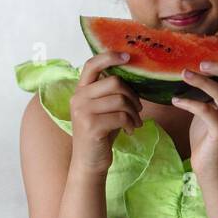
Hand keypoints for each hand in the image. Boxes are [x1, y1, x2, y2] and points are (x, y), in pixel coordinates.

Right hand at [67, 51, 142, 176]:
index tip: (128, 56)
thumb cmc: (102, 132)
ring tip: (135, 122)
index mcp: (81, 90)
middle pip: (115, 82)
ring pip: (121, 100)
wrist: (90, 161)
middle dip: (132, 96)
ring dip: (134, 113)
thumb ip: (110, 91)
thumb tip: (132, 73)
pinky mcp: (91, 126)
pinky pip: (121, 116)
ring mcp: (83, 111)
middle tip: (138, 109)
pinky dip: (131, 124)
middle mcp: (78, 98)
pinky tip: (130, 130)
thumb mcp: (104, 108)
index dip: (110, 57)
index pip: (92, 64)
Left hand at [170, 52, 217, 179]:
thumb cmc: (208, 132)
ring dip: (201, 82)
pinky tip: (175, 100)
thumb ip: (211, 90)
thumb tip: (192, 67)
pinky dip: (189, 103)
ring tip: (184, 74)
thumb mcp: (212, 106)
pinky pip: (207, 111)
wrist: (210, 164)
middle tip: (202, 62)